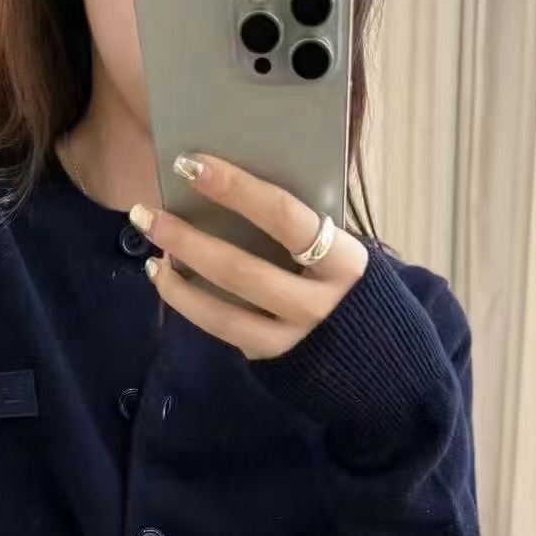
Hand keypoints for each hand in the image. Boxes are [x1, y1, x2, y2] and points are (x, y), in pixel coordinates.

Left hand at [131, 154, 369, 361]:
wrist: (389, 371)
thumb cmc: (361, 295)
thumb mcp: (346, 257)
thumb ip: (307, 234)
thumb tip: (237, 192)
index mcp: (344, 262)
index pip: (284, 216)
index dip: (235, 189)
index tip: (192, 164)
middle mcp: (319, 304)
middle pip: (240, 269)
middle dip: (186, 239)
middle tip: (145, 213)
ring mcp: (295, 339)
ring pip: (223, 312)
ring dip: (176, 283)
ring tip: (151, 256)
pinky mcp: (276, 362)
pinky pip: (226, 332)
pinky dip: (193, 307)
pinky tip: (171, 284)